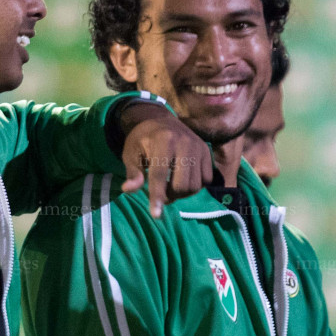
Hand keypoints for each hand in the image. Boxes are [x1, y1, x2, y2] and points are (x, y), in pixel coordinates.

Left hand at [117, 103, 213, 217]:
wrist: (161, 121)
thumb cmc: (143, 140)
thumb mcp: (131, 153)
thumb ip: (132, 172)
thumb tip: (129, 189)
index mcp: (163, 140)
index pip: (160, 174)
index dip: (157, 196)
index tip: (155, 215)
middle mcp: (185, 143)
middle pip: (181, 185)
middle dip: (170, 196)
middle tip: (161, 193)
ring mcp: (199, 147)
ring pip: (195, 186)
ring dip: (182, 194)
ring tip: (171, 187)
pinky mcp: (207, 152)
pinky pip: (206, 181)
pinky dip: (194, 186)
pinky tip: (183, 180)